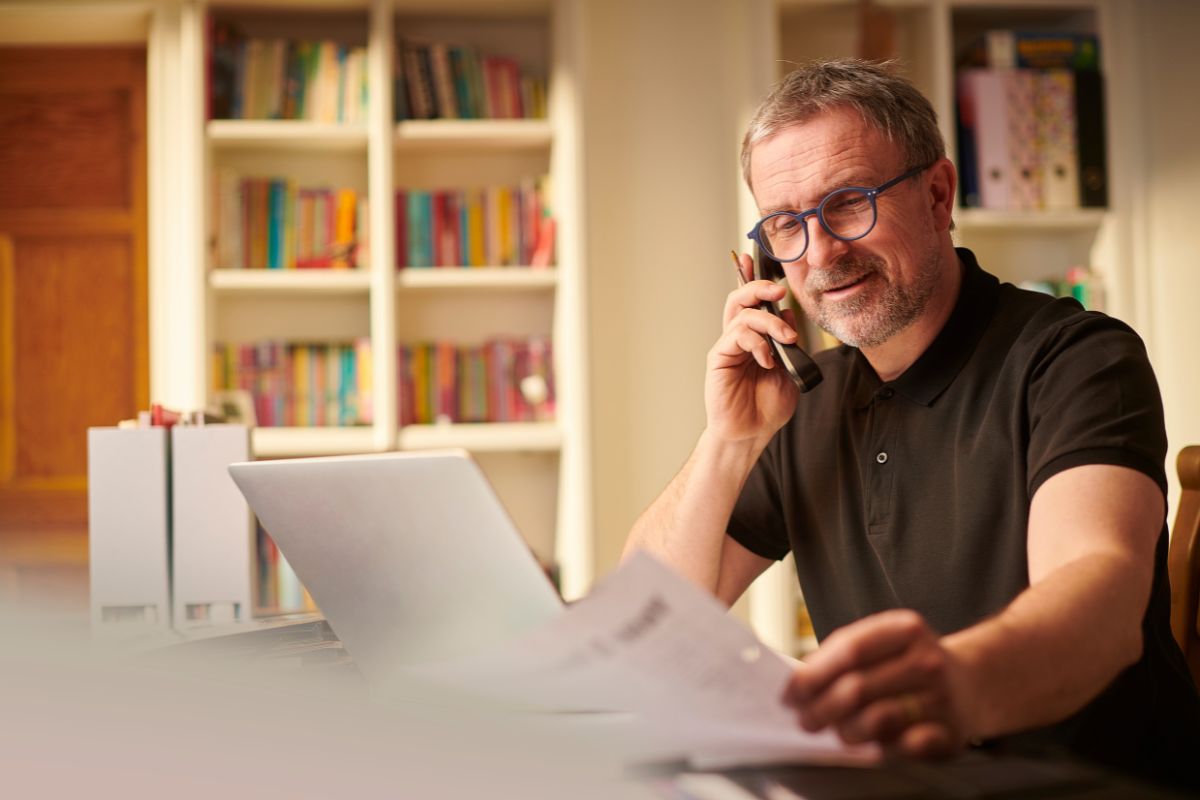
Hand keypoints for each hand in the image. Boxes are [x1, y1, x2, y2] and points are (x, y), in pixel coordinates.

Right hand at [704, 252, 799, 444]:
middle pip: (740, 299)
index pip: (752, 303)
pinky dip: (758, 344)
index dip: (751, 279)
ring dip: (769, 322)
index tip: (754, 259)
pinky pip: (737, 336)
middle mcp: (738, 339)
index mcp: (754, 339)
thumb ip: (788, 343)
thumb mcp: (789, 370)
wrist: (751, 433)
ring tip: (786, 340)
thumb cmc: (766, 407)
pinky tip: (768, 361)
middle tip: (779, 290)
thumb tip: (788, 315)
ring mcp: (727, 347)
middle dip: (758, 287)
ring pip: (742, 314)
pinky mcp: (719, 358)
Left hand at [781, 609, 972, 756]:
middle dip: (821, 709)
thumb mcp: (885, 643)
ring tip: (837, 732)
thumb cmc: (911, 663)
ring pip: (877, 719)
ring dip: (846, 731)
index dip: (812, 675)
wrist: (972, 682)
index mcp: (905, 629)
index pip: (848, 650)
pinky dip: (883, 748)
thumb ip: (844, 656)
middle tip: (805, 720)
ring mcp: (942, 696)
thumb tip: (799, 686)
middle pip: (857, 687)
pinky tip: (872, 746)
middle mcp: (927, 660)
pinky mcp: (951, 732)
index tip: (790, 694)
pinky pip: (907, 746)